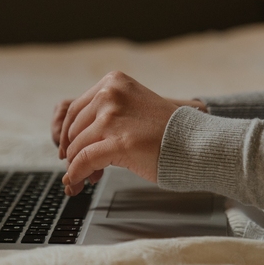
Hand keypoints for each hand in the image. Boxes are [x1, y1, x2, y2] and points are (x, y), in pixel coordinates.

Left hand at [53, 71, 205, 194]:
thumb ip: (106, 115)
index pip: (75, 109)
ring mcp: (113, 118)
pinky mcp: (118, 142)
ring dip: (76, 166)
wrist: (195, 142)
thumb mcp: (133, 106)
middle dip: (74, 152)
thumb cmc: (167, 130)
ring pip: (77, 146)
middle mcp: (110, 94)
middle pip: (74, 129)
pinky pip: (84, 160)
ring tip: (86, 178)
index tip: (67, 149)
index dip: (68, 134)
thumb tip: (72, 141)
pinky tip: (78, 182)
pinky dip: (77, 173)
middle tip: (81, 168)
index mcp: (113, 82)